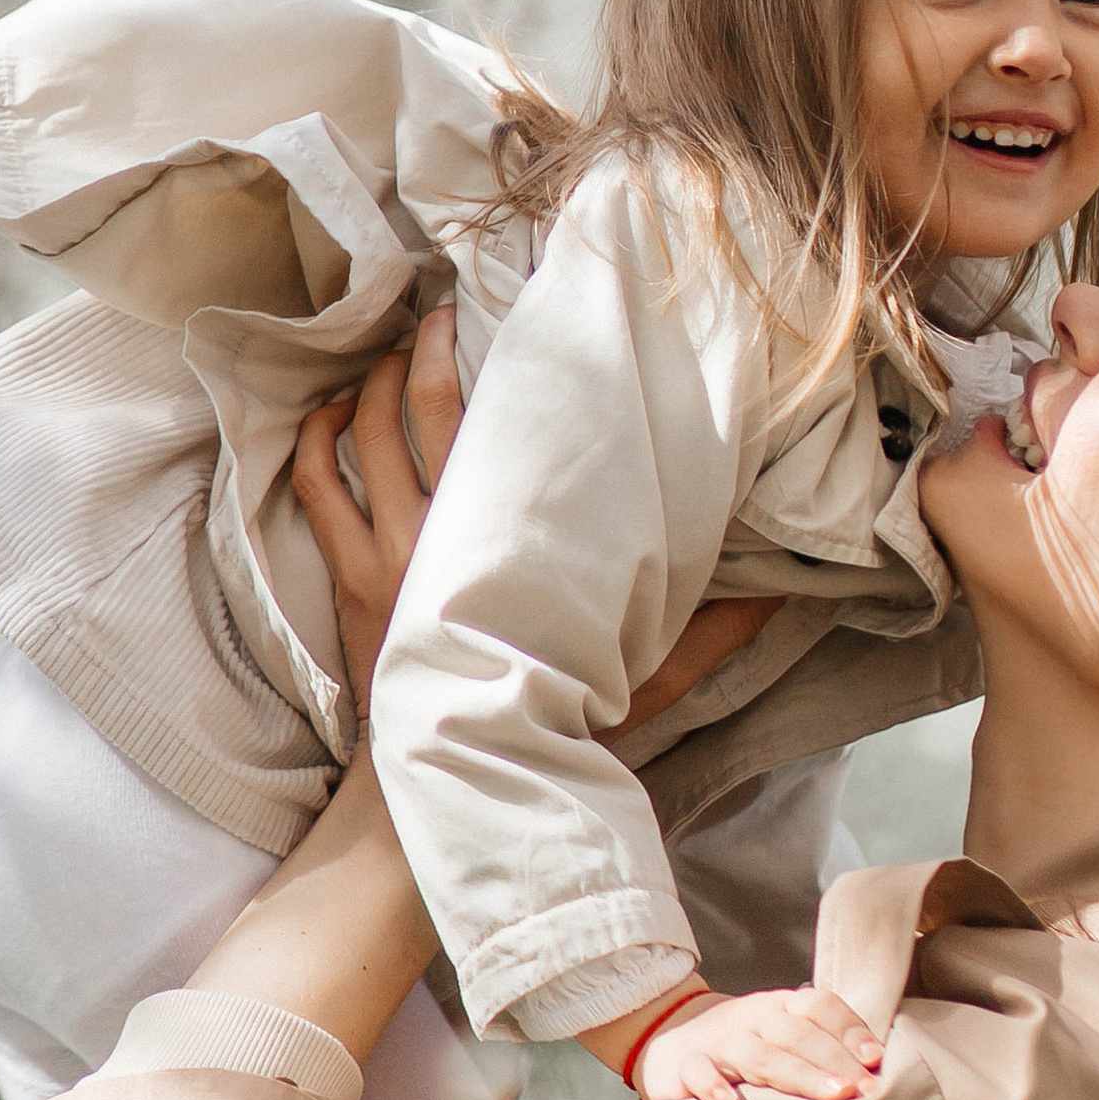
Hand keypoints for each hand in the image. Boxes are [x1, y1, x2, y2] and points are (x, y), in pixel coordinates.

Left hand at [292, 317, 785, 735]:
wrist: (446, 786)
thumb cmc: (546, 731)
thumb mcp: (641, 684)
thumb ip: (709, 634)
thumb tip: (785, 594)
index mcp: (507, 547)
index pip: (490, 424)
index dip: (493, 357)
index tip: (509, 318)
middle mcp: (437, 538)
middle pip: (417, 407)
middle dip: (425, 347)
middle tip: (442, 313)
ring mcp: (383, 557)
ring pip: (361, 437)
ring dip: (375, 383)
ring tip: (398, 353)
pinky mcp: (346, 583)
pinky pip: (313, 490)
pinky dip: (316, 442)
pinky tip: (334, 414)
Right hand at [629, 983, 882, 1099]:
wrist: (669, 1041)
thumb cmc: (744, 1048)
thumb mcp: (781, 1037)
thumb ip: (820, 1047)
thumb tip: (875, 1071)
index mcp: (780, 1008)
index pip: (819, 1005)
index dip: (849, 1027)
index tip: (876, 1059)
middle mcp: (753, 1019)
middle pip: (797, 1034)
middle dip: (835, 1060)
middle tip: (864, 1089)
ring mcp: (718, 1042)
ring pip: (759, 1054)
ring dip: (798, 1074)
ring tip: (832, 1095)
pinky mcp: (684, 1066)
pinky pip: (698, 1072)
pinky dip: (711, 1086)